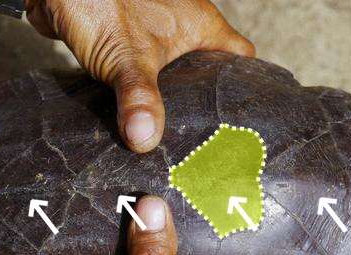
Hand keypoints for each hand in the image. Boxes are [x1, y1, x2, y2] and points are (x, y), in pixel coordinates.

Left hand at [25, 0, 254, 152]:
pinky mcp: (127, 46)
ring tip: (173, 141)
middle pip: (209, 74)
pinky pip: (146, 78)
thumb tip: (145, 140)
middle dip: (205, 108)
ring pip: (176, 78)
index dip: (248, 88)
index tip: (240, 123)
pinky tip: (138, 122)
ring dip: (172, 105)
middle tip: (203, 144)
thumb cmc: (103, 4)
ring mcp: (156, 37)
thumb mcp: (128, 58)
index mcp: (201, 26)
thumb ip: (140, 99)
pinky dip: (144, 99)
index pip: (242, 59)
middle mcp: (184, 29)